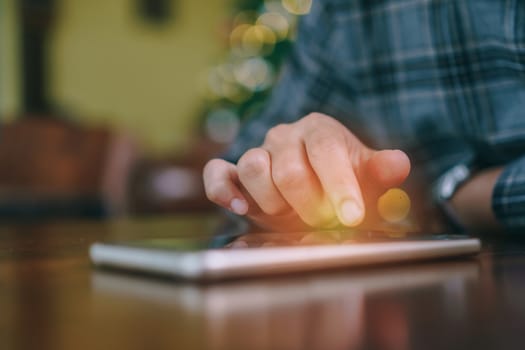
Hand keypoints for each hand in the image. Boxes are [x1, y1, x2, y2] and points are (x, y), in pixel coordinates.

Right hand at [203, 113, 410, 231]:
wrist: (312, 185)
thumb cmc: (342, 181)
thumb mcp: (366, 176)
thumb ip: (380, 170)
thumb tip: (398, 164)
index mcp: (319, 130)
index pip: (326, 150)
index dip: (338, 184)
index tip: (351, 216)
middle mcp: (285, 136)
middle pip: (289, 168)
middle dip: (308, 205)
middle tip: (322, 222)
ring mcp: (257, 151)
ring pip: (253, 168)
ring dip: (274, 202)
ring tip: (289, 214)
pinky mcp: (233, 171)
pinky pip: (218, 174)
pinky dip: (222, 189)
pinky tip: (240, 207)